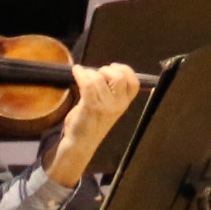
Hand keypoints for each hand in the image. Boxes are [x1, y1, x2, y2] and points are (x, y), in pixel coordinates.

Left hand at [46, 60, 143, 183]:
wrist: (81, 143)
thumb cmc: (92, 122)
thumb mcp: (108, 107)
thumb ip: (111, 91)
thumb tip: (104, 71)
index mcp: (125, 104)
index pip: (134, 83)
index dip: (125, 70)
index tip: (113, 66)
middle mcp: (118, 105)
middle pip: (119, 77)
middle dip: (106, 70)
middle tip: (96, 74)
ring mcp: (105, 106)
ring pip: (99, 78)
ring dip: (89, 73)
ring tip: (83, 76)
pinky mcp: (90, 106)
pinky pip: (87, 84)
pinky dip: (80, 73)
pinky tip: (76, 71)